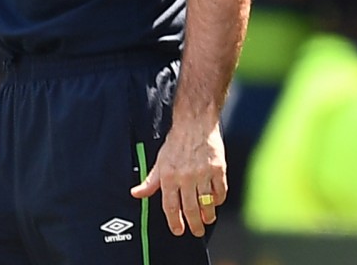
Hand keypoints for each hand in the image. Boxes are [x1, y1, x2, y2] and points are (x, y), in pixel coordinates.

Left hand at [129, 121, 225, 236]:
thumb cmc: (176, 142)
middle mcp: (186, 176)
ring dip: (208, 215)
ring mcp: (203, 174)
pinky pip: (220, 191)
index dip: (174, 222)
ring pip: (207, 203)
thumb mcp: (159, 161)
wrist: (195, 123)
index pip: (171, 206)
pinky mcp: (218, 169)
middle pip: (190, 209)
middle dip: (193, 224)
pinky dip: (219, 200)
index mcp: (169, 176)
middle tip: (196, 231)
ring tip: (207, 220)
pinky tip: (216, 202)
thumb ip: (150, 181)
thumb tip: (136, 193)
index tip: (178, 230)